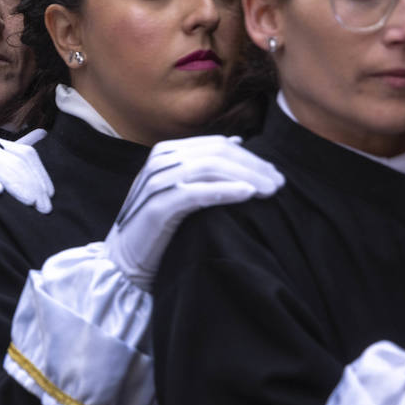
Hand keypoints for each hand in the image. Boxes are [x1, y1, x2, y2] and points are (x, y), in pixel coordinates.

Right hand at [104, 135, 283, 289]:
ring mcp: (155, 183)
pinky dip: (223, 190)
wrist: (125, 261)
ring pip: (207, 168)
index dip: (250, 157)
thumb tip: (237, 143)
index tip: (275, 176)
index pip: (216, 145)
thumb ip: (203, 169)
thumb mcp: (181, 191)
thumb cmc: (160, 228)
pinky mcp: (155, 208)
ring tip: (269, 191)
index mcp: (166, 154)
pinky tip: (246, 194)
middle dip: (253, 166)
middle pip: (215, 153)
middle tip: (279, 184)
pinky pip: (193, 192)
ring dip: (244, 176)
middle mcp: (159, 163)